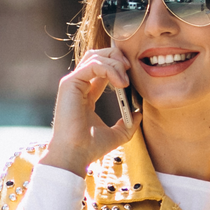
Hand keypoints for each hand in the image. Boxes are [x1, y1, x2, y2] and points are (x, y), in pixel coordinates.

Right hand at [43, 46, 138, 174]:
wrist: (76, 155)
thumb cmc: (90, 147)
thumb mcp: (117, 134)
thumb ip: (128, 123)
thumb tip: (140, 113)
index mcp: (87, 92)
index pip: (103, 67)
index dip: (119, 65)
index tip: (134, 76)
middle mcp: (79, 85)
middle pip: (97, 55)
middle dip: (117, 57)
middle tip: (131, 70)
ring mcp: (73, 83)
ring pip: (95, 57)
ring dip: (116, 64)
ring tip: (126, 81)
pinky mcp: (70, 84)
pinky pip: (93, 65)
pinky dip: (110, 69)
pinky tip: (120, 83)